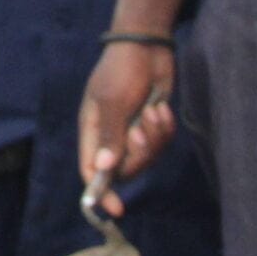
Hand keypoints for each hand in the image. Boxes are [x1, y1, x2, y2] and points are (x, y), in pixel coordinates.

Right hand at [78, 42, 175, 214]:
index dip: (101, 191)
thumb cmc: (122, 70)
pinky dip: (165, 128)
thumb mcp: (113, 102)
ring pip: (147, 157)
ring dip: (155, 137)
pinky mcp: (153, 126)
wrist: (148, 46)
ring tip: (154, 110)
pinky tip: (162, 107)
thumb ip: (109, 136)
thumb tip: (103, 169)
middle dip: (139, 153)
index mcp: (92, 130)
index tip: (116, 209)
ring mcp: (133, 131)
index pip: (92, 170)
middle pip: (125, 169)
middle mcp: (112, 136)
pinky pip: (162, 144)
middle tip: (141, 130)